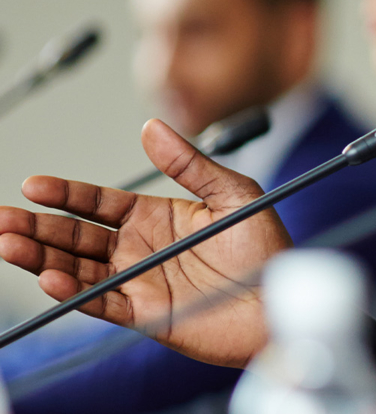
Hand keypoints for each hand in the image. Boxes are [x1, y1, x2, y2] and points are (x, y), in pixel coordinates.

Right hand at [0, 119, 292, 367]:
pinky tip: (49, 278)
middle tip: (2, 219)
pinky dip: (73, 292)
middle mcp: (139, 249)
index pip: (97, 202)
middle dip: (36, 227)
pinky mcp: (145, 314)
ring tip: (9, 244)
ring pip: (76, 268)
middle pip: (75, 235)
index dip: (65, 194)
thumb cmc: (267, 249)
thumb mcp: (233, 194)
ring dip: (41, 257)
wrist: (284, 301)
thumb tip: (151, 125)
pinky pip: (100, 302)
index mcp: (155, 217)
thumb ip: (190, 164)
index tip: (32, 185)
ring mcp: (138, 282)